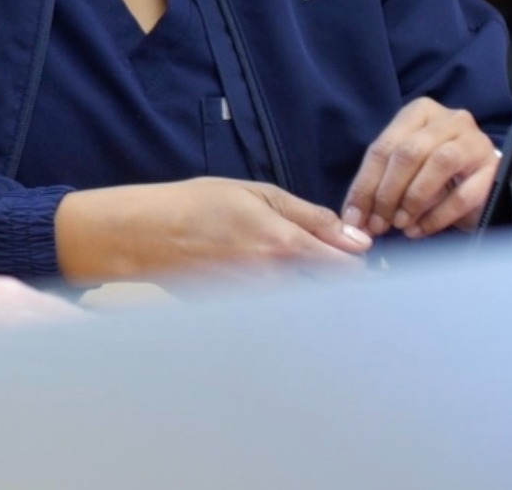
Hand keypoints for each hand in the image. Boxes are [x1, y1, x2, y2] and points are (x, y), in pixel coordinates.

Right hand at [53, 178, 370, 285]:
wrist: (144, 233)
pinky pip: (275, 316)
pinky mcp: (237, 316)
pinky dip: (283, 307)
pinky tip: (272, 291)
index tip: (367, 263)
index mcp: (284, 245)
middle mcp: (274, 281)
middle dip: (342, 286)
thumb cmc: (199, 204)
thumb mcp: (258, 194)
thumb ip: (311, 218)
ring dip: (313, 298)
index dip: (362, 267)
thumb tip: (357, 239)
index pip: (346, 269)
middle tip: (338, 273)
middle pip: (331, 296)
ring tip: (300, 280)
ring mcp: (255, 304)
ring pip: (305, 309)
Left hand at [342, 97, 499, 239]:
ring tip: (400, 225)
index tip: (354, 217)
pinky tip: (421, 229)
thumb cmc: (435, 175)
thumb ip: (377, 188)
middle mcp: (448, 120)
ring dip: (413, 200)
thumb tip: (353, 218)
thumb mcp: (403, 173)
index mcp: (418, 113)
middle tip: (378, 224)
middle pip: (408, 154)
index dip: (365, 185)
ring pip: (437, 164)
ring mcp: (474, 140)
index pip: (383, 148)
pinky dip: (437, 216)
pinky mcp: (493, 167)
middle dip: (387, 194)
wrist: (479, 182)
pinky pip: (463, 193)